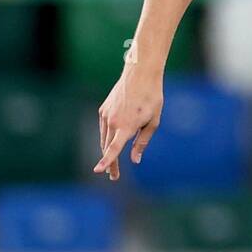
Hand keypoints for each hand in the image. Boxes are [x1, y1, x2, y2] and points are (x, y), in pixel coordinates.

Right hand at [94, 64, 163, 179]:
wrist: (140, 74)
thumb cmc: (152, 98)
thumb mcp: (153, 122)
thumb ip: (142, 142)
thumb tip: (134, 160)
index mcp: (126, 126)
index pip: (113, 148)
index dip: (106, 161)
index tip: (98, 171)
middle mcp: (113, 121)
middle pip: (108, 148)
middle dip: (111, 164)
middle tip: (114, 177)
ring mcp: (106, 115)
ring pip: (105, 139)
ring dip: (108, 151)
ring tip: (113, 164)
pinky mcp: (103, 109)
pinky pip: (104, 128)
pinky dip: (108, 136)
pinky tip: (114, 140)